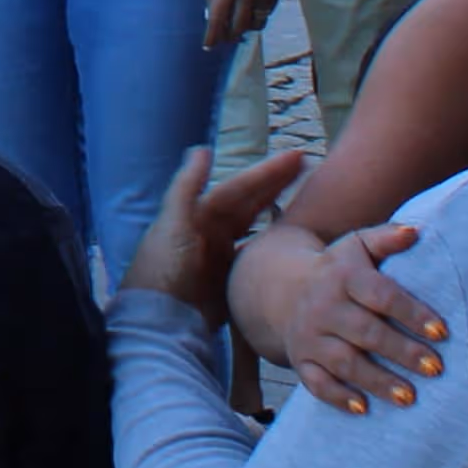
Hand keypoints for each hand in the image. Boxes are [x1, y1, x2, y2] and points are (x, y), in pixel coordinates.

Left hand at [126, 137, 308, 308]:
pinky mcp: (230, 283)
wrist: (160, 319)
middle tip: (308, 167)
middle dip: (277, 184)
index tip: (296, 157)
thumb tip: (202, 149)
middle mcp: (211, 233)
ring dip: (279, 214)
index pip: (239, 188)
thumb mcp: (173, 224)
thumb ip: (186, 186)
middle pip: (251, 204)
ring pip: (257, 229)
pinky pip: (257, 258)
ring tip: (308, 200)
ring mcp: (222, 258)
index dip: (267, 173)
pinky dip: (273, 249)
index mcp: (199, 215)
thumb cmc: (164, 268)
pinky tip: (292, 244)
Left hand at [200, 0, 283, 48]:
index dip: (213, 37)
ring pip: (257, 22)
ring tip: (239, 25)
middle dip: (230, 36)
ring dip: (246, 27)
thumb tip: (210, 13)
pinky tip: (252, 11)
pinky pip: (268, 11)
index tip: (209, 45)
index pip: (218, 20)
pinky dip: (259, 15)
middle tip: (225, 37)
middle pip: (239, 27)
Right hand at [248, 220, 448, 411]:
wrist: (281, 289)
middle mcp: (323, 307)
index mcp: (342, 277)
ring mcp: (309, 336)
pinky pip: (315, 382)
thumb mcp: (356, 245)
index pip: (380, 295)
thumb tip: (417, 232)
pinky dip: (338, 397)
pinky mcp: (300, 359)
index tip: (442, 332)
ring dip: (377, 381)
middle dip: (402, 352)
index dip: (412, 314)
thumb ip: (386, 239)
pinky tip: (364, 408)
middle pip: (366, 332)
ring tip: (410, 396)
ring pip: (344, 362)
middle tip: (436, 369)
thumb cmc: (337, 270)